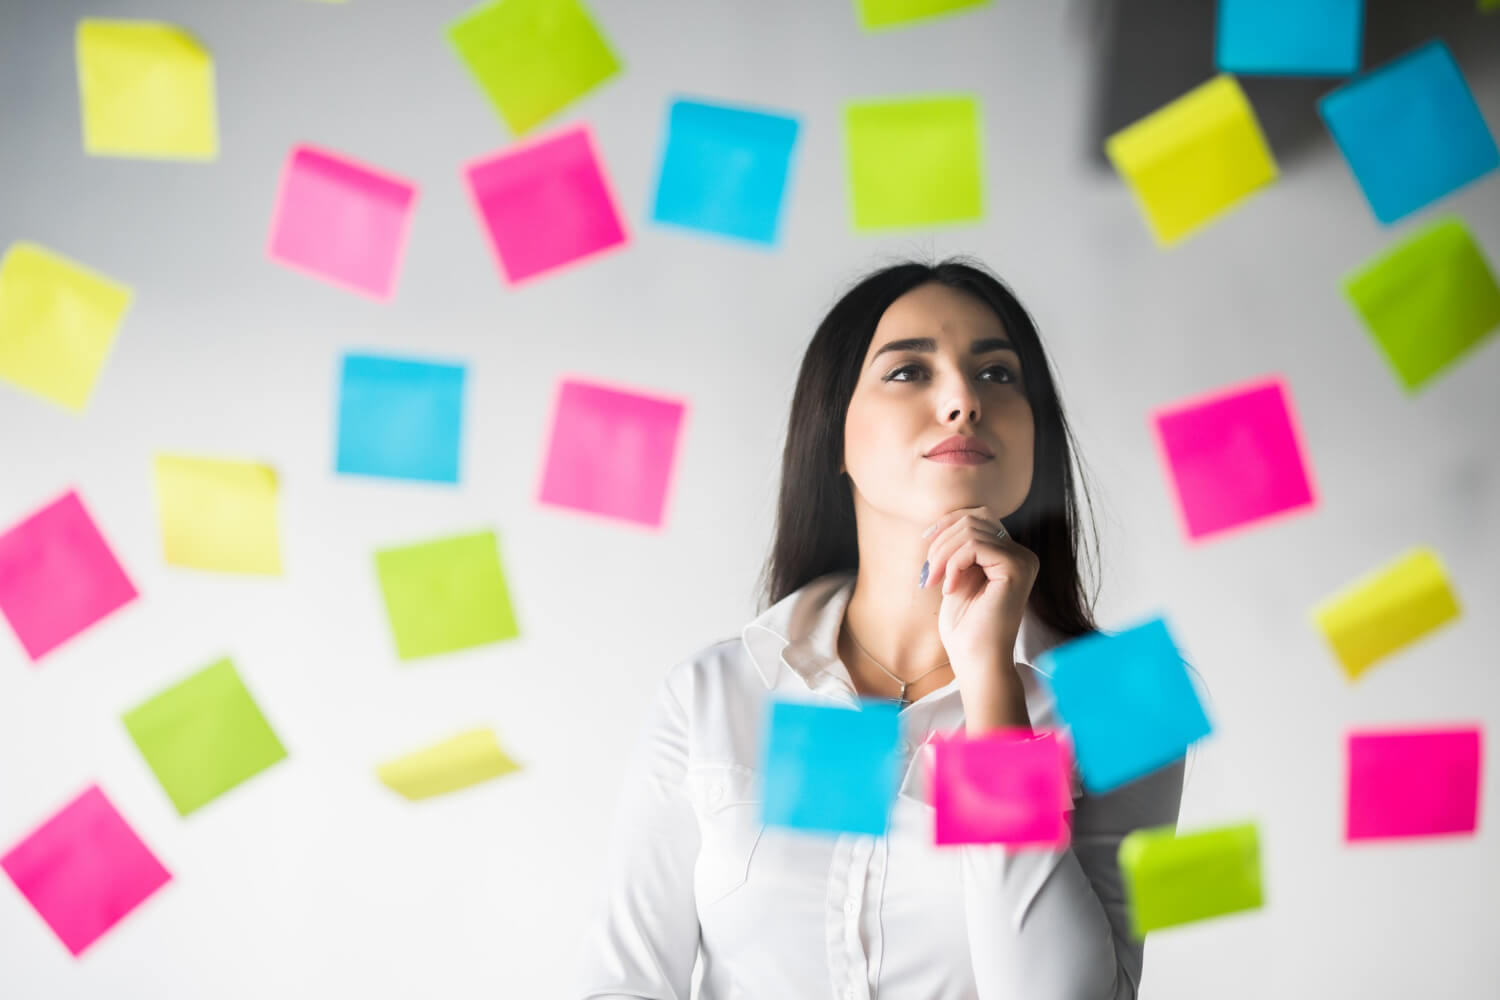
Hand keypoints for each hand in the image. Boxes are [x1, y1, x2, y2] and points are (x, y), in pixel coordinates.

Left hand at [920, 506, 1038, 690]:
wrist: (976, 660)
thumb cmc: (964, 626)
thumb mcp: (956, 576)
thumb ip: (958, 548)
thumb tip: (942, 522)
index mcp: (1008, 555)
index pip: (978, 517)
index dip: (948, 523)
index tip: (926, 542)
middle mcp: (1021, 555)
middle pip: (974, 519)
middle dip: (941, 541)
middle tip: (927, 574)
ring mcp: (1022, 560)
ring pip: (971, 530)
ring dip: (943, 554)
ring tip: (934, 582)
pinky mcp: (1016, 568)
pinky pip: (974, 545)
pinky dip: (953, 563)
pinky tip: (949, 589)